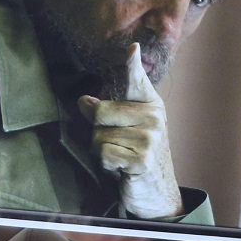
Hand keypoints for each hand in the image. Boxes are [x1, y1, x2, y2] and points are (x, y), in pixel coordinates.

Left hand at [78, 44, 182, 217]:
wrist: (156, 192)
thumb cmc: (137, 156)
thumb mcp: (126, 130)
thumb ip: (107, 112)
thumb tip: (84, 101)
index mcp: (151, 105)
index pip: (137, 80)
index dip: (132, 65)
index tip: (132, 49)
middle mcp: (154, 117)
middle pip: (100, 112)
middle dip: (97, 132)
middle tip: (115, 145)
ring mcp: (150, 138)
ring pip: (99, 136)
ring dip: (101, 152)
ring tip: (120, 158)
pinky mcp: (142, 159)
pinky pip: (105, 154)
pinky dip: (106, 165)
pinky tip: (121, 170)